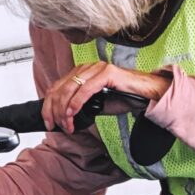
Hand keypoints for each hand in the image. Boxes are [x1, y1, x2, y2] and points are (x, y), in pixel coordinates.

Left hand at [42, 62, 171, 133]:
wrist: (146, 95)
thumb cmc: (123, 97)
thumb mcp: (93, 103)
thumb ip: (77, 105)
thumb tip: (61, 117)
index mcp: (80, 73)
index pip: (55, 88)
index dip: (48, 107)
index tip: (48, 122)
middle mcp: (86, 68)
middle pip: (58, 90)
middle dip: (53, 111)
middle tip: (57, 126)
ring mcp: (96, 68)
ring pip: (68, 90)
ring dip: (64, 111)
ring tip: (68, 125)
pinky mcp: (106, 73)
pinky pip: (84, 90)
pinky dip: (75, 104)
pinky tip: (73, 114)